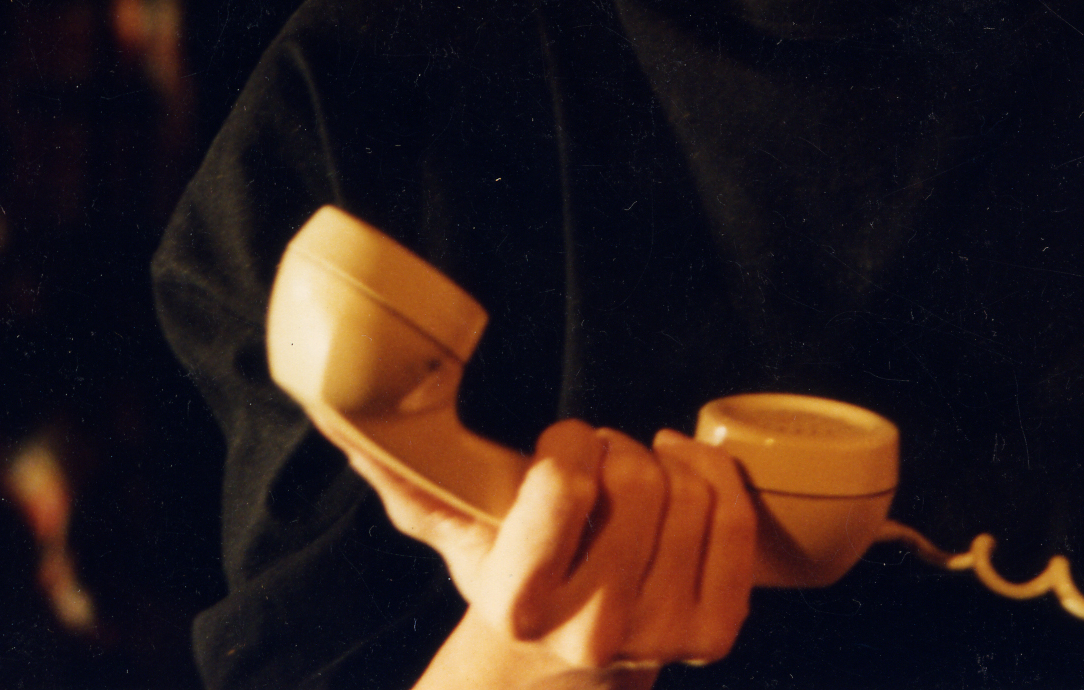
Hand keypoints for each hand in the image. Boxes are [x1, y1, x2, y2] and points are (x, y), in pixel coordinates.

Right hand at [326, 418, 757, 682]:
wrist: (562, 663)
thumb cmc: (507, 573)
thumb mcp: (451, 530)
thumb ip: (406, 473)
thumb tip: (348, 420)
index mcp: (520, 600)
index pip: (565, 483)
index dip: (569, 442)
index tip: (561, 445)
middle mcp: (593, 627)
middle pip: (637, 482)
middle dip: (616, 449)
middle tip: (598, 460)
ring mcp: (661, 636)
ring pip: (690, 494)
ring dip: (664, 462)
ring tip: (634, 474)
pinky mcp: (713, 632)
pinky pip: (735, 520)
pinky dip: (714, 476)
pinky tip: (683, 470)